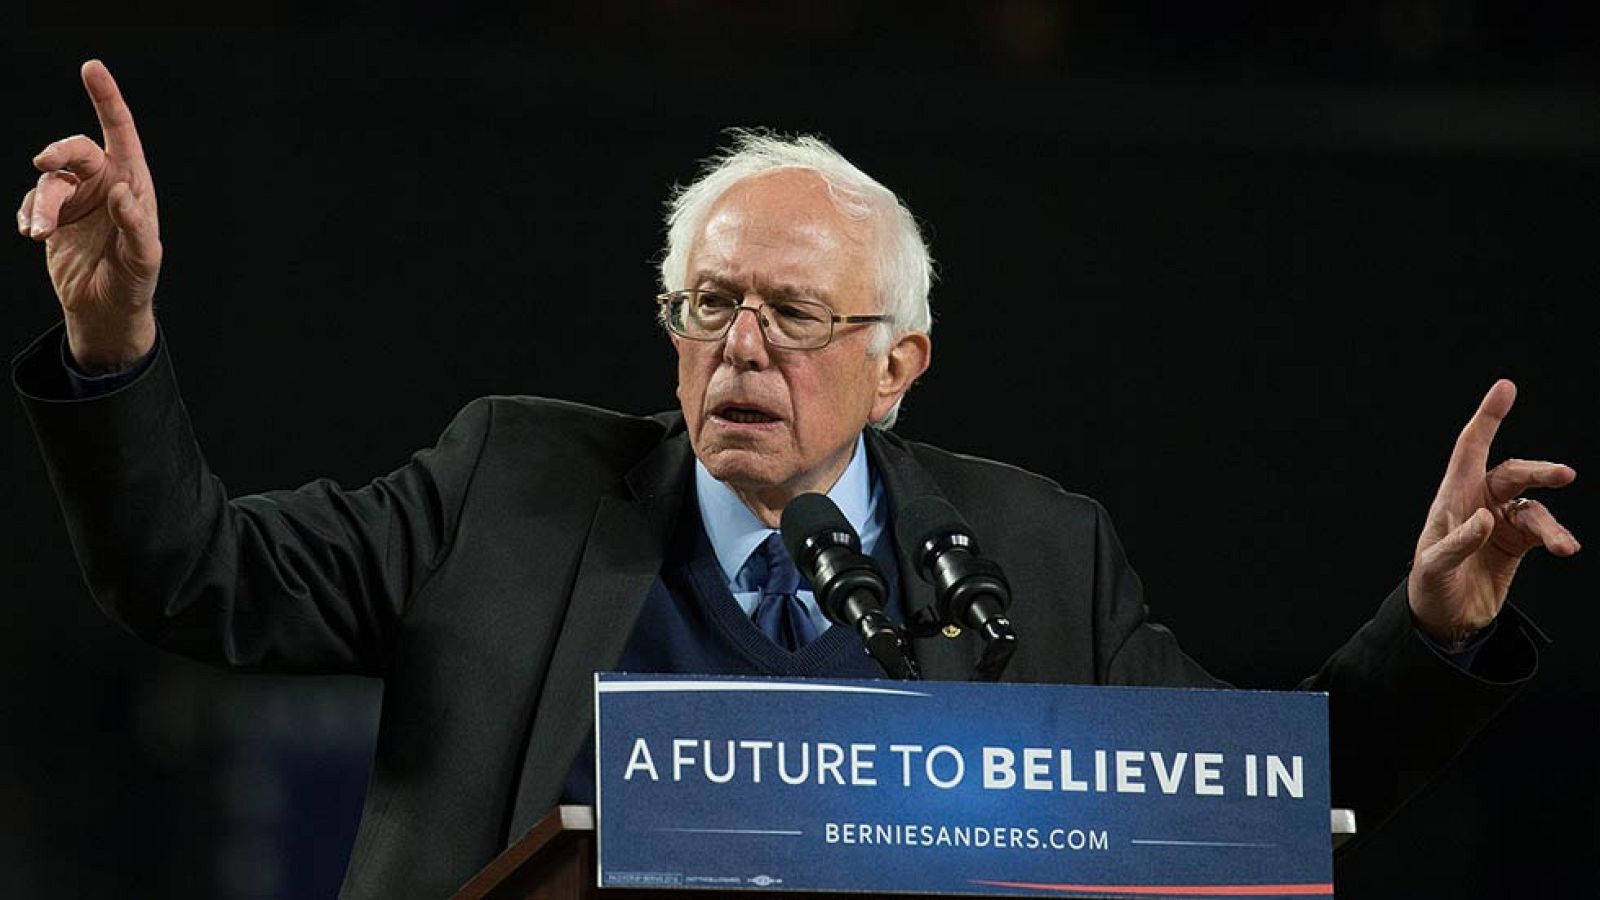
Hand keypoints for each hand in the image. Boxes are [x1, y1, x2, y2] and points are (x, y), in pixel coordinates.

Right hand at [16, 60, 160, 372]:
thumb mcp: (143, 258)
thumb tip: (122, 192)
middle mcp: (104, 184)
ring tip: (42, 234)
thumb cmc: (133, 281)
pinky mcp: (52, 214)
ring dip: (42, 203)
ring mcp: (76, 198)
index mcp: (133, 184)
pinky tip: (34, 235)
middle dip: (58, 151)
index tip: (91, 68)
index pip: (120, 134)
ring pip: (48, 180)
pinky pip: (31, 201)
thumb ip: (136, 225)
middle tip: (43, 160)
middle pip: (75, 149)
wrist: (105, 309)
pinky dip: (29, 215)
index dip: (106, 100)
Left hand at [1409, 379, 1578, 647]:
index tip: (1506, 387)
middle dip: (1537, 472)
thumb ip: (1457, 542)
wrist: (1445, 620)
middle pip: (1512, 474)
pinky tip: (1564, 548)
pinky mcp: (1516, 542)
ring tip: (1562, 547)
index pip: (1471, 448)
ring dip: (1550, 525)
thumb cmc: (1430, 588)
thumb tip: (1487, 519)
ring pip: (1534, 507)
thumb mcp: (1435, 567)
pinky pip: (1542, 530)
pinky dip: (1555, 537)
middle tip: (1563, 475)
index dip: (1487, 417)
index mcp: (1452, 498)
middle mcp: (1478, 502)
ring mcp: (1500, 521)